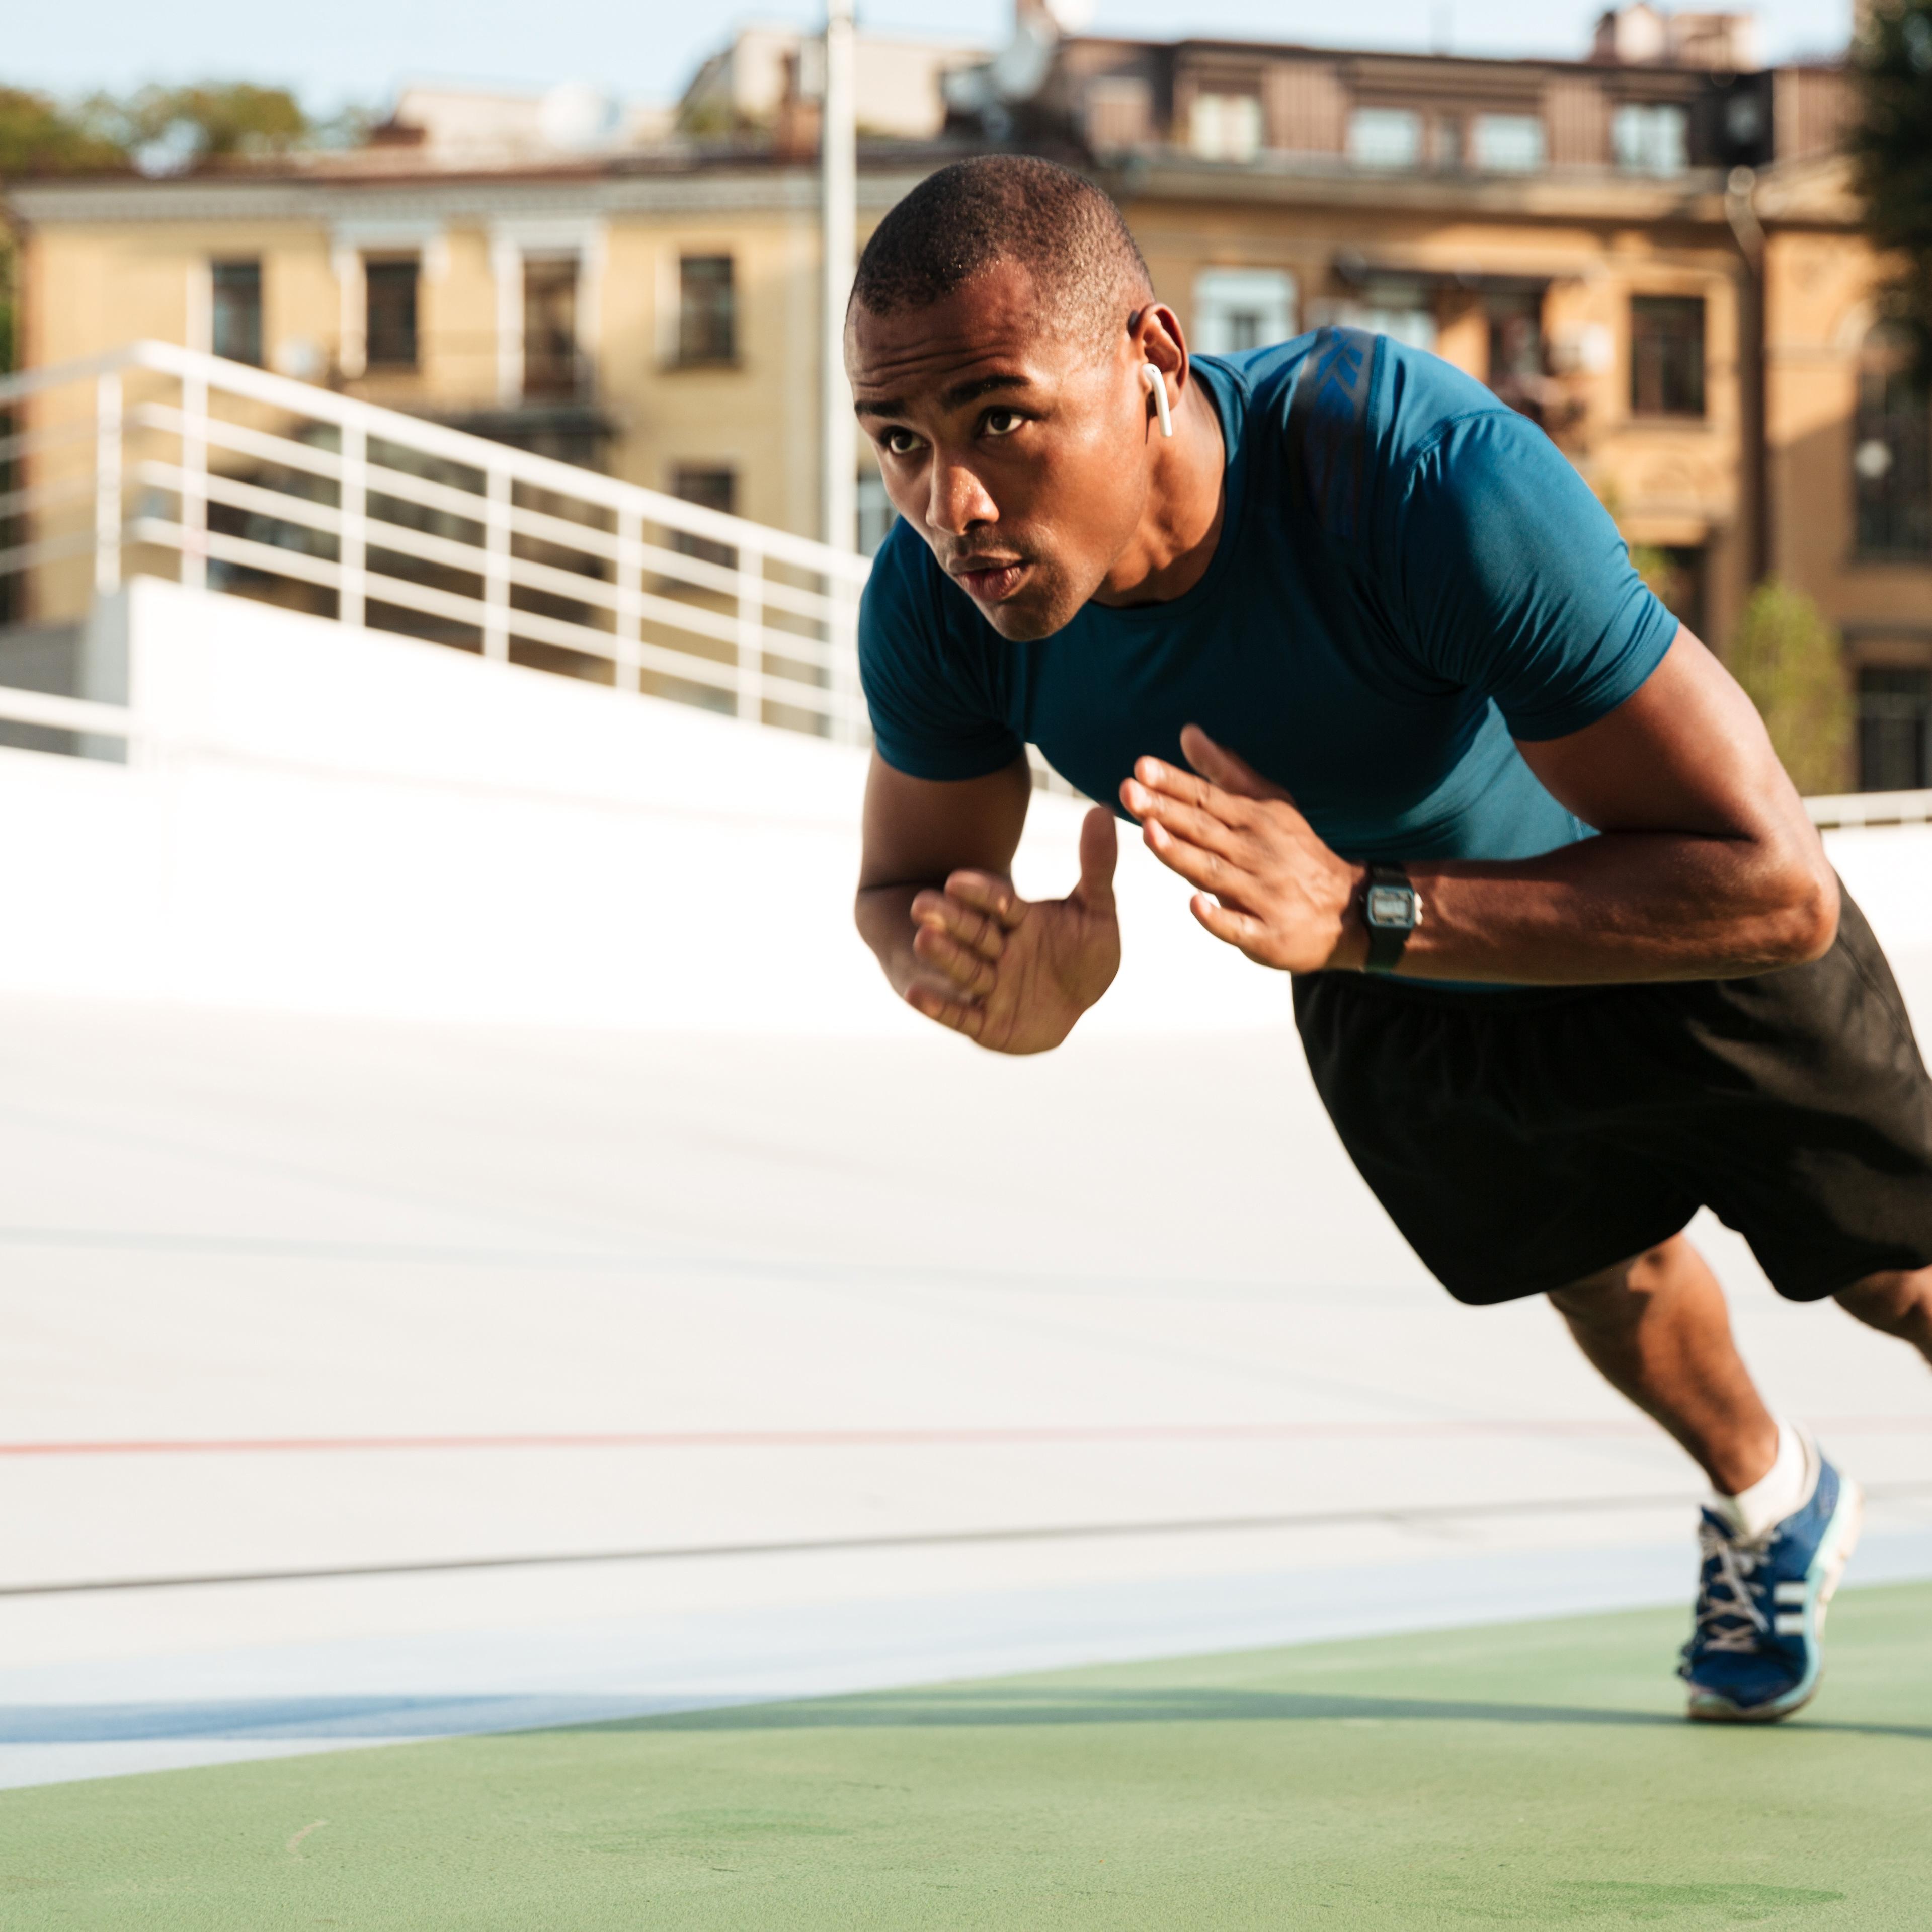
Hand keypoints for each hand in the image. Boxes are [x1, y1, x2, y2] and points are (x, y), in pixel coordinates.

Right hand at [907, 806, 1120, 1052]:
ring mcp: (992, 988)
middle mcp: (1000, 951)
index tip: (958, 880)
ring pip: (966, 969)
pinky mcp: (986, 1025)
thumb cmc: (1081, 952)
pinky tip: (914, 994)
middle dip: (951, 920)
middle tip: (923, 904)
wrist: (1074, 1002)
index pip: (999, 903)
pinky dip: (938, 1007)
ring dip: (945, 956)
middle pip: (975, 933)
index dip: (982, 893)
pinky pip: (961, 1016)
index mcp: (1021, 920)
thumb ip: (1096, 865)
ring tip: (922, 940)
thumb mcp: (1096, 910)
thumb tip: (1103, 808)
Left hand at [1121, 725, 1363, 971]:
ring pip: (1214, 872)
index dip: (1173, 782)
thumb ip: (1224, 772)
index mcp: (1254, 820)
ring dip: (1181, 854)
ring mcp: (1261, 895)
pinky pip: (1239, 926)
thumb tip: (1188, 734)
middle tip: (1129, 791)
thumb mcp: (1268, 805)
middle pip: (1203, 830)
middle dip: (1165, 810)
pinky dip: (1218, 916)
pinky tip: (1196, 904)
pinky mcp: (1267, 933)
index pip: (1206, 798)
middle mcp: (1256, 853)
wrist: (1348, 909)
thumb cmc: (1295, 852)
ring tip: (1150, 833)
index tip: (1140, 767)